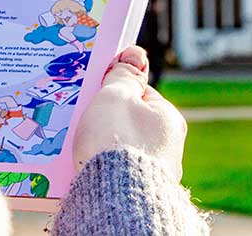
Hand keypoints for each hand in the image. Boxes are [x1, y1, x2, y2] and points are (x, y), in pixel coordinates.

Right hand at [73, 46, 186, 181]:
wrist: (112, 198)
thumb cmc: (114, 141)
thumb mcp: (115, 96)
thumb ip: (124, 74)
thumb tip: (135, 53)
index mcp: (169, 119)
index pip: (140, 94)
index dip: (114, 91)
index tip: (94, 95)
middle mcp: (168, 147)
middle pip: (130, 122)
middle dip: (108, 121)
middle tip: (85, 121)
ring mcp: (155, 172)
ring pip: (123, 147)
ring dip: (105, 145)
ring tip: (83, 147)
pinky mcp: (139, 192)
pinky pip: (118, 170)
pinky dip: (104, 167)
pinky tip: (89, 167)